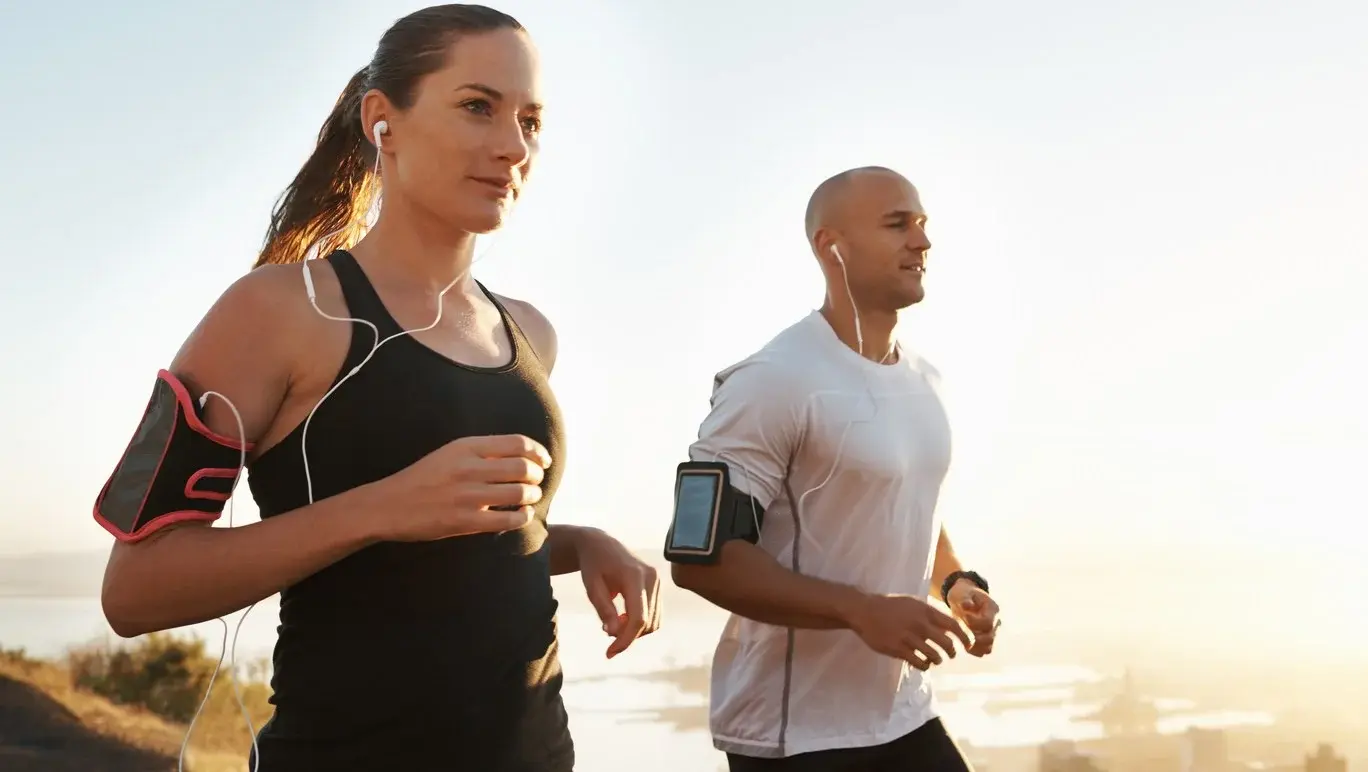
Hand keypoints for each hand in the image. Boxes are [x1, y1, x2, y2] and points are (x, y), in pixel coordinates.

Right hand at [365, 434, 551, 541]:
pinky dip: (522, 517)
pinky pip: (507, 519)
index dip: (538, 452)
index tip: (544, 461)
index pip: (517, 443)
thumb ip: (482, 451)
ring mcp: (467, 495)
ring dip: (533, 496)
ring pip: (519, 493)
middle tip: (536, 482)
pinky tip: (521, 516)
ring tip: (530, 499)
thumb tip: (522, 454)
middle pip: (523, 467)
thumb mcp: (450, 453)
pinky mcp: (464, 521)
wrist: (387, 505)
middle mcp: (468, 468)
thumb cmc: (423, 478)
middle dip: (537, 476)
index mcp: (466, 446)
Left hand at [577, 530, 660, 658]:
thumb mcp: (592, 587)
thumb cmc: (593, 565)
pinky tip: (623, 617)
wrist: (601, 544)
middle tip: (606, 632)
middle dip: (628, 636)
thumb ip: (604, 609)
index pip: (638, 617)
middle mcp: (652, 577)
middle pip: (647, 622)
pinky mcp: (658, 585)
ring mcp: (658, 581)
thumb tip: (613, 634)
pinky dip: (640, 623)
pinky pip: (655, 614)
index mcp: (634, 576)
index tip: (609, 653)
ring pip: (654, 622)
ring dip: (635, 631)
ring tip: (613, 622)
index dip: (626, 639)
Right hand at [845, 593, 972, 670]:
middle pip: (947, 644)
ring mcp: (909, 637)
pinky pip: (919, 662)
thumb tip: (948, 628)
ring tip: (935, 659)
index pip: (953, 625)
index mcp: (925, 611)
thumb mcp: (913, 603)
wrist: (864, 611)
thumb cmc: (890, 606)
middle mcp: (920, 624)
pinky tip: (922, 663)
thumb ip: (930, 614)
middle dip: (952, 652)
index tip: (969, 645)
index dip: (965, 637)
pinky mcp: (898, 649)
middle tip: (950, 655)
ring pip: (934, 655)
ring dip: (937, 660)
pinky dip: (924, 665)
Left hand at [946, 579, 999, 656]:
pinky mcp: (986, 641)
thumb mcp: (962, 593)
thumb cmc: (963, 594)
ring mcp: (992, 633)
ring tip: (962, 636)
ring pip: (988, 648)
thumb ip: (964, 599)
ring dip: (973, 645)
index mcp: (993, 609)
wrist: (964, 599)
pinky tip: (963, 642)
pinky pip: (982, 652)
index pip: (988, 622)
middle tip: (962, 630)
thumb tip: (966, 606)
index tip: (964, 616)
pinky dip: (972, 650)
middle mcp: (996, 623)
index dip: (974, 622)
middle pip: (990, 638)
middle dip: (973, 636)